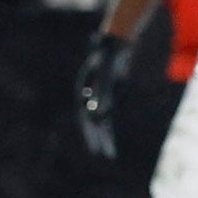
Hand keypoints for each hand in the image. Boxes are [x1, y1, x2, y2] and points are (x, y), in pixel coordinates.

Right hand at [76, 30, 132, 159]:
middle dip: (97, 138)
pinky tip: (109, 133)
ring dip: (103, 134)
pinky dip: (108, 124)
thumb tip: (99, 113)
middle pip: (90, 120)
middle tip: (103, 154)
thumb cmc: (110, 55)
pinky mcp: (106, 94)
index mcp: (83, 90)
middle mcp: (87, 94)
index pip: (86, 116)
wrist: (115, 42)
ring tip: (109, 151)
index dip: (90, 132)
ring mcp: (95, 94)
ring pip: (98, 118)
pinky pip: (105, 113)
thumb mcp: (107, 72)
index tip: (97, 147)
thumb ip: (102, 91)